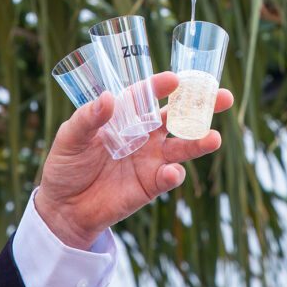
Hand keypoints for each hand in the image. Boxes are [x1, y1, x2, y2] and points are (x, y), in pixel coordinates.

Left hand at [34, 71, 232, 249]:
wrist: (63, 207)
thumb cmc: (66, 165)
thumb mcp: (69, 137)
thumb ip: (87, 118)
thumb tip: (107, 98)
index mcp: (125, 115)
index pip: (147, 95)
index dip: (161, 86)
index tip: (175, 79)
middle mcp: (144, 134)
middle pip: (178, 116)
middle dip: (201, 106)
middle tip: (223, 97)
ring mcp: (150, 159)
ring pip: (182, 146)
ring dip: (199, 142)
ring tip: (214, 138)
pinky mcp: (150, 185)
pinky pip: (168, 177)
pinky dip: (173, 174)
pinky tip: (172, 172)